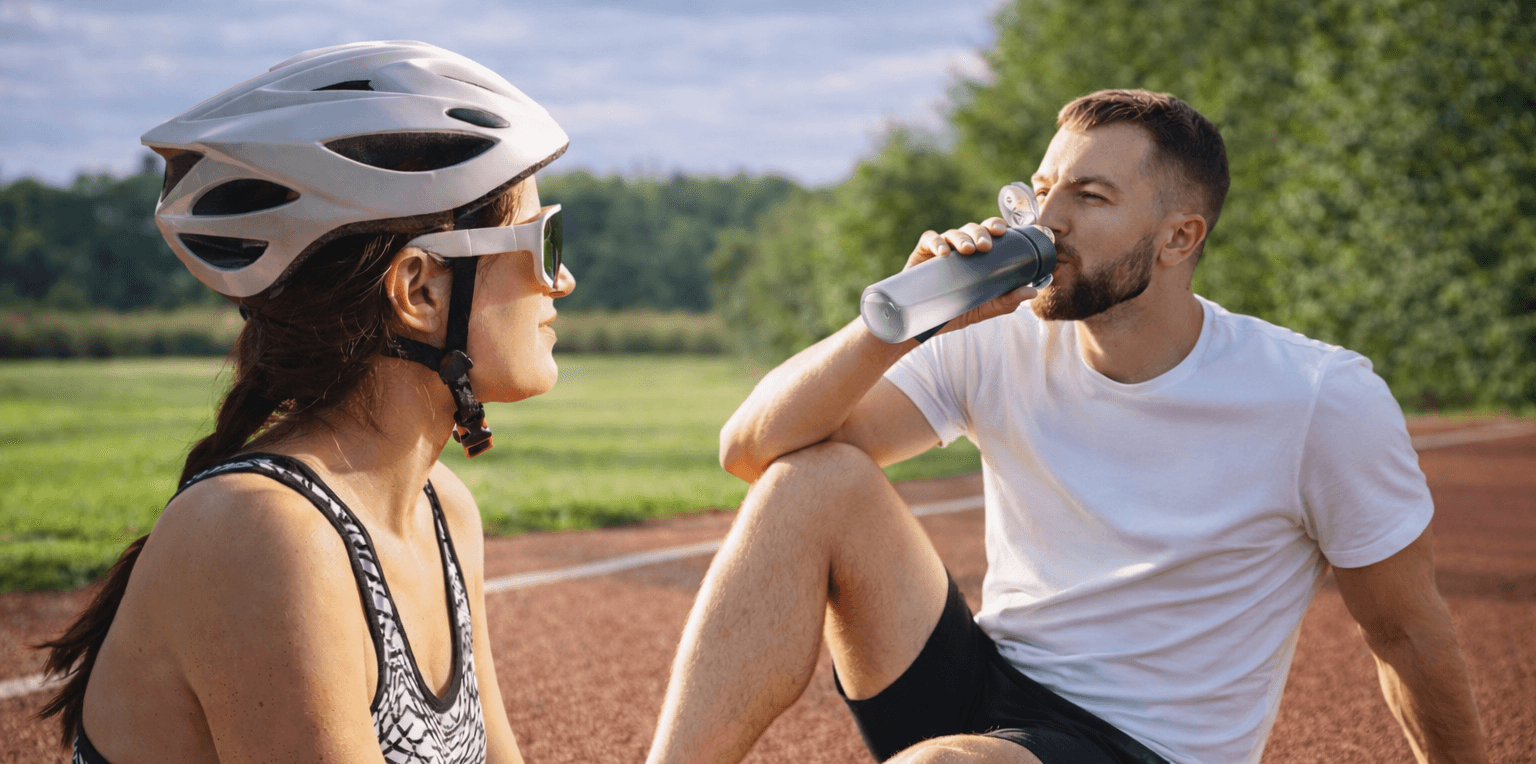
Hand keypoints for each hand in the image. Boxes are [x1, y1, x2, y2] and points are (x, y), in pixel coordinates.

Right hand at [901, 217, 1037, 336]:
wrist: (924, 324)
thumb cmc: (957, 311)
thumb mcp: (985, 308)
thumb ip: (1007, 300)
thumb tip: (1033, 292)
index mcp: (978, 255)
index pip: (989, 232)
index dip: (995, 226)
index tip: (1002, 231)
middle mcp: (960, 248)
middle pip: (972, 229)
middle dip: (981, 233)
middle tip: (985, 246)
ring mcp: (941, 250)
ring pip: (953, 233)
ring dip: (962, 238)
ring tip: (967, 250)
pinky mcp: (922, 254)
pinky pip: (929, 240)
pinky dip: (936, 242)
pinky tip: (943, 253)